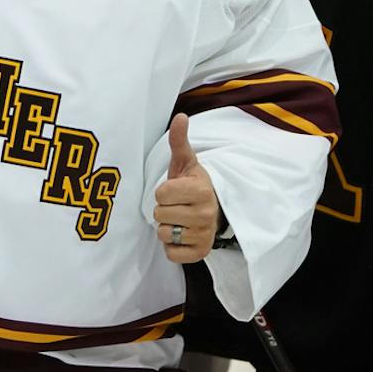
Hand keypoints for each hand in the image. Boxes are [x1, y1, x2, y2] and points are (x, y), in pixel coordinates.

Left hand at [153, 113, 219, 264]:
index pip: (161, 194)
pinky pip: (171, 254)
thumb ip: (179, 141)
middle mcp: (206, 214)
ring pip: (164, 235)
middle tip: (176, 206)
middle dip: (163, 210)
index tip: (175, 190)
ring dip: (166, 228)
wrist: (213, 209)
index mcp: (201, 190)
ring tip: (179, 220)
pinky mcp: (201, 254)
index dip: (162, 192)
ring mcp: (204, 235)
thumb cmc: (192, 184)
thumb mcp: (185, 162)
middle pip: (159, 215)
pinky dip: (171, 247)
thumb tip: (181, 116)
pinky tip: (181, 236)